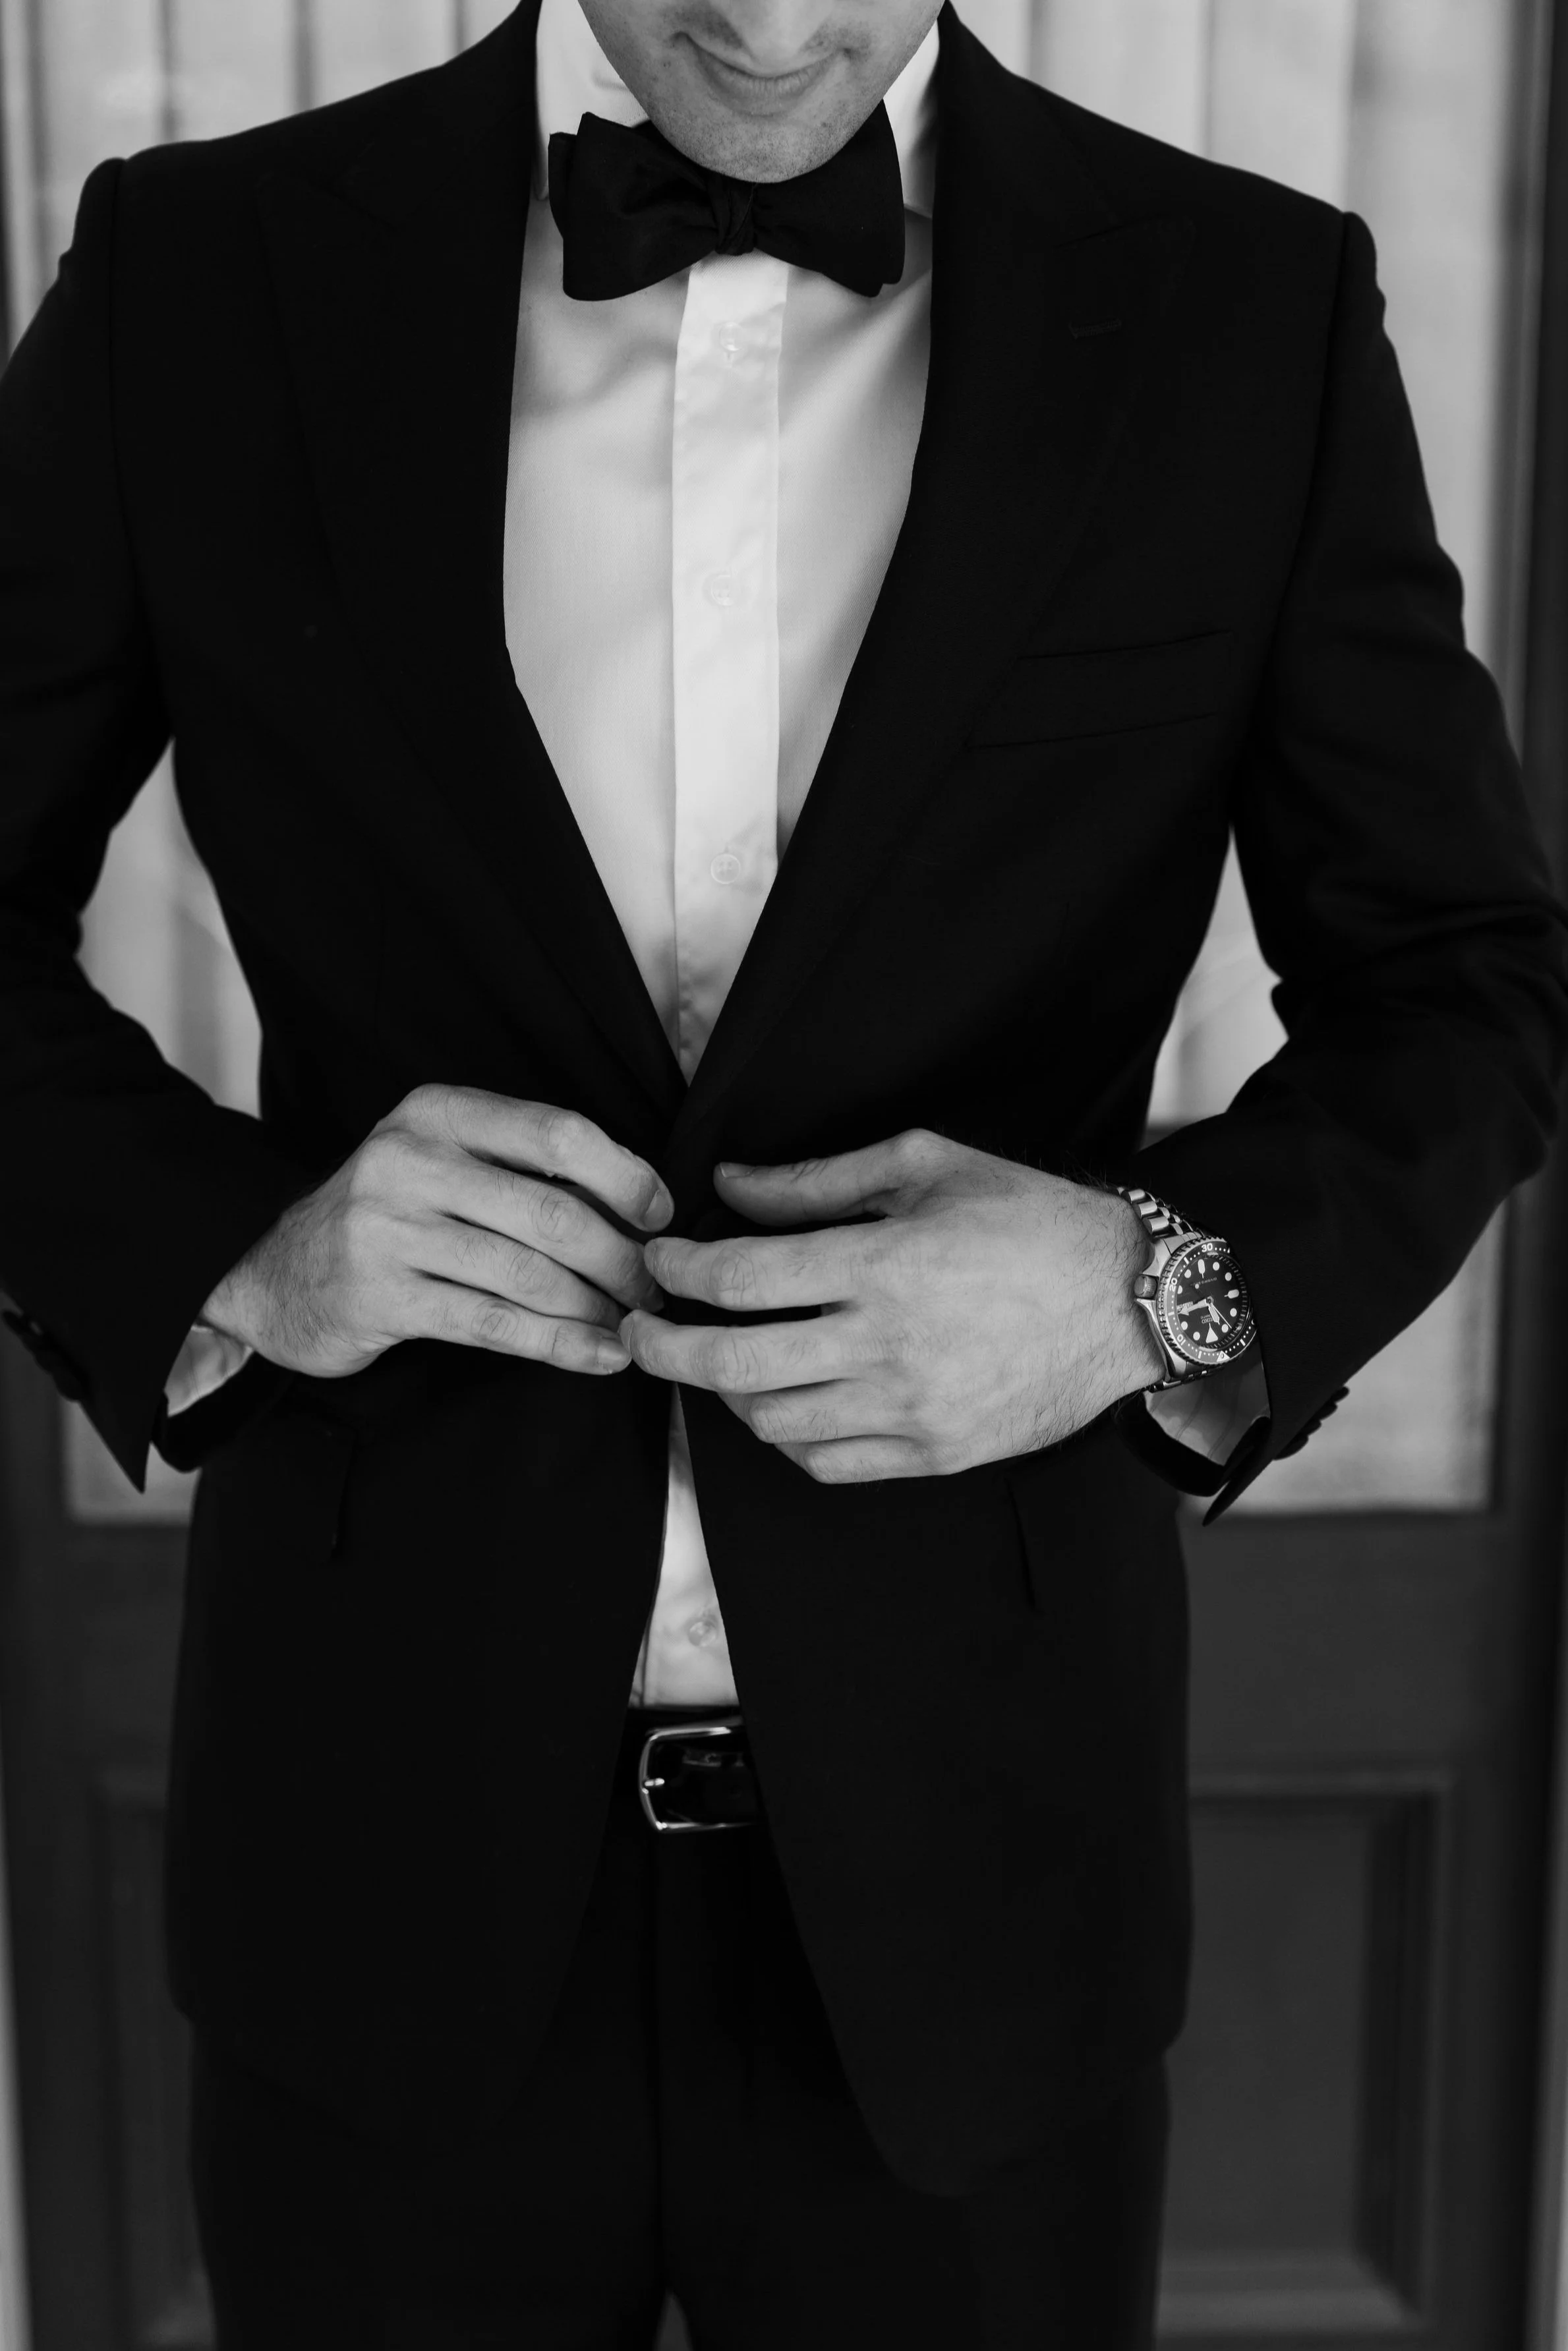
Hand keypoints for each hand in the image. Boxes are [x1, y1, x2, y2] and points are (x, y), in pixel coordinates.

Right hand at [201, 1085, 671, 1379]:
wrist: (275, 1276)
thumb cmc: (389, 1217)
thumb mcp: (443, 1163)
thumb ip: (521, 1167)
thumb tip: (641, 1201)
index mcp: (437, 1112)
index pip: (556, 1133)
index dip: (624, 1176)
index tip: (661, 1213)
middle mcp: (409, 1160)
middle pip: (552, 1210)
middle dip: (621, 1257)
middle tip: (654, 1286)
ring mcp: (388, 1228)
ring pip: (528, 1273)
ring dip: (597, 1307)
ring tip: (634, 1325)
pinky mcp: (380, 1296)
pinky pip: (494, 1324)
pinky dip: (559, 1344)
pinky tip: (599, 1357)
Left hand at [619, 1128, 1165, 1482]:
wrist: (1130, 1303)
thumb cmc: (1030, 1221)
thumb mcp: (928, 1165)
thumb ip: (819, 1180)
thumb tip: (730, 1186)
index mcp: (883, 1264)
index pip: (739, 1277)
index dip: (676, 1270)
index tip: (657, 1260)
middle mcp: (887, 1346)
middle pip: (731, 1361)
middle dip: (661, 1345)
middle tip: (637, 1326)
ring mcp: (909, 1410)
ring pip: (770, 1420)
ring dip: (723, 1390)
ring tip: (714, 1358)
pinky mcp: (933, 1454)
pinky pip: (825, 1463)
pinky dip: (785, 1438)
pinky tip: (781, 1401)